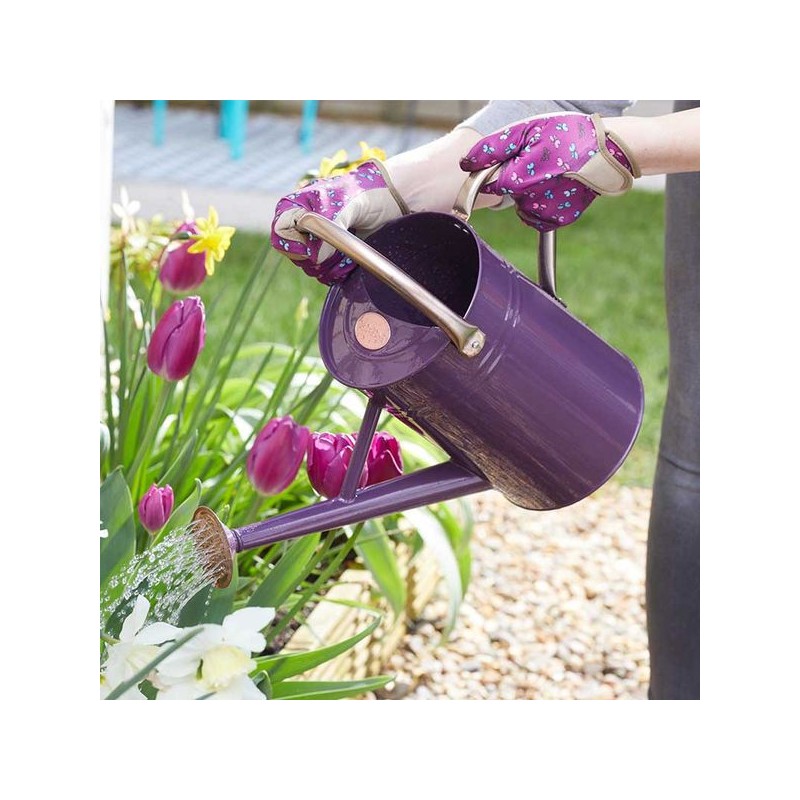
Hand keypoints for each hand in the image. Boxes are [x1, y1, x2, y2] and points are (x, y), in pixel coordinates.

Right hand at [271, 160, 407, 284]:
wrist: (384, 201)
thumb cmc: (361, 194)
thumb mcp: (342, 206)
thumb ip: (325, 228)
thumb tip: (313, 254)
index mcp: (294, 209)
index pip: (280, 235)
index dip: (294, 245)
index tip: (311, 248)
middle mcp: (300, 228)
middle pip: (295, 256)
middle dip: (317, 257)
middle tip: (337, 247)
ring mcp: (314, 244)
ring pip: (310, 269)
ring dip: (330, 265)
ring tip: (348, 252)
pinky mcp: (329, 258)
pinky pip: (325, 275)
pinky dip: (338, 272)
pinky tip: (351, 261)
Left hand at [459, 113, 639, 230]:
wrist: (609, 152)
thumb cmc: (568, 135)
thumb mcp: (527, 130)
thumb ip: (492, 147)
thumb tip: (465, 162)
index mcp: (517, 178)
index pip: (487, 183)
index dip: (492, 171)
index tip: (508, 160)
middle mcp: (528, 201)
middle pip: (506, 193)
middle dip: (515, 177)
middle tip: (537, 159)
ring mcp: (544, 213)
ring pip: (522, 205)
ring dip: (529, 190)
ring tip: (551, 170)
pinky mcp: (558, 220)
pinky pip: (538, 215)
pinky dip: (543, 202)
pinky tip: (557, 186)